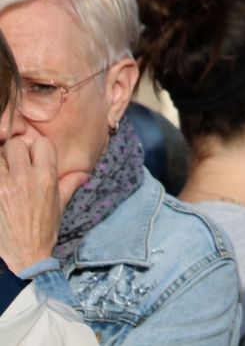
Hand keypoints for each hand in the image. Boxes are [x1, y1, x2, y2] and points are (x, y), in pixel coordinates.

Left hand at [0, 136, 86, 271]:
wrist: (24, 254)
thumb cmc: (44, 230)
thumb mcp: (60, 205)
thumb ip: (70, 184)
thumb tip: (83, 174)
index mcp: (46, 177)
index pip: (41, 143)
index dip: (38, 149)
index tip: (35, 158)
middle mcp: (24, 178)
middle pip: (16, 145)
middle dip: (16, 153)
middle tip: (16, 166)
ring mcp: (3, 186)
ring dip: (3, 164)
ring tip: (6, 176)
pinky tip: (1, 187)